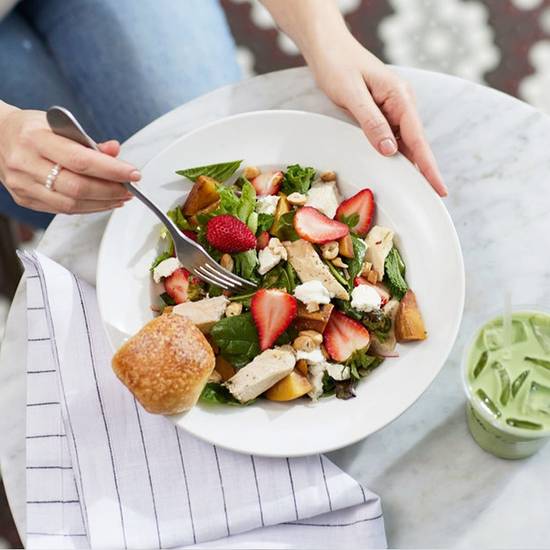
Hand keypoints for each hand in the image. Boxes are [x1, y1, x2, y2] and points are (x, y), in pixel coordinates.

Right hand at [0, 107, 139, 213]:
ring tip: (121, 196)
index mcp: (35, 139)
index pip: (81, 160)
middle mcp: (25, 164)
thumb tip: (114, 151)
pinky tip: (103, 202)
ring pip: (72, 203)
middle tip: (129, 188)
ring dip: (103, 203)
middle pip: (78, 187)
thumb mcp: (58, 124)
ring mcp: (23, 186)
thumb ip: (88, 141)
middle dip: (111, 191)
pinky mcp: (26, 200)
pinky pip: (63, 209)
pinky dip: (88, 207)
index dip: (112, 170)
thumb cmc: (29, 129)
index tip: (133, 174)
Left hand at [305, 34, 446, 195]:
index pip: (418, 139)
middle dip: (423, 171)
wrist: (327, 47)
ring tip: (417, 190)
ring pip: (404, 143)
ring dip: (409, 165)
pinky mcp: (381, 113)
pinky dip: (394, 155)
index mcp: (399, 97)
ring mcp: (392, 108)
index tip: (439, 188)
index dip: (428, 166)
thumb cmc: (337, 65)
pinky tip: (396, 170)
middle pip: (415, 144)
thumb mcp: (352, 94)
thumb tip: (389, 150)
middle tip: (431, 197)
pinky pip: (392, 138)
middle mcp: (401, 103)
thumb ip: (371, 122)